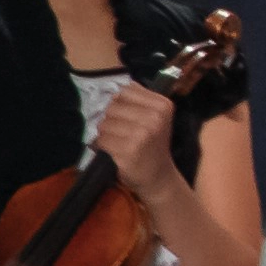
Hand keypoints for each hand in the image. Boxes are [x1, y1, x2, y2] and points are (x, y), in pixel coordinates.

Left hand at [89, 80, 182, 201]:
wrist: (158, 176)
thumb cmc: (153, 144)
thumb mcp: (156, 118)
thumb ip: (139, 101)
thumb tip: (115, 90)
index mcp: (163, 106)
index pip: (126, 91)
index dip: (121, 103)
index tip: (129, 117)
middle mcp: (154, 118)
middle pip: (113, 107)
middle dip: (111, 120)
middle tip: (122, 133)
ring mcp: (142, 134)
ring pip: (104, 123)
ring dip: (105, 134)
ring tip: (118, 142)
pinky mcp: (128, 150)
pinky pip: (101, 140)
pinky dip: (101, 146)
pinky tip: (112, 152)